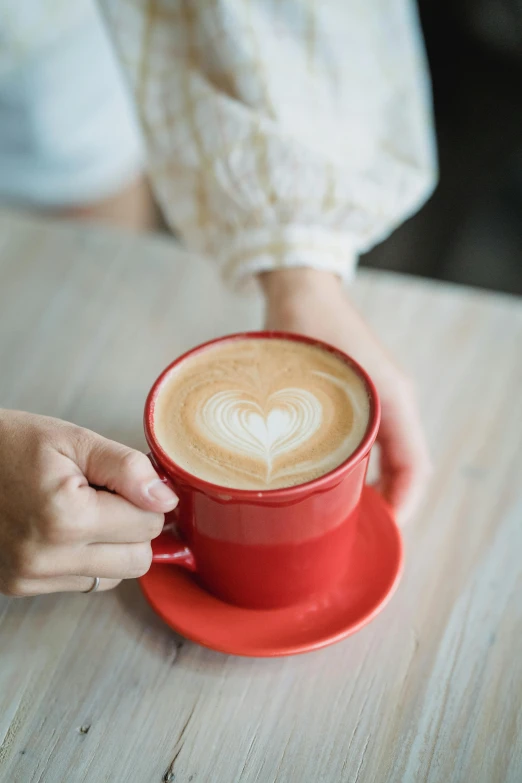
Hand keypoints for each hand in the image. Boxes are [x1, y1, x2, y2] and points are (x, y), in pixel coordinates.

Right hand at [0, 410, 177, 595]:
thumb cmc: (8, 444)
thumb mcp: (72, 439)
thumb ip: (127, 468)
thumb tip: (165, 499)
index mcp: (65, 517)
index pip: (149, 524)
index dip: (146, 497)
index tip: (124, 479)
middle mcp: (47, 558)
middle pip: (138, 560)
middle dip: (135, 527)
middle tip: (107, 495)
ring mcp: (31, 578)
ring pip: (114, 577)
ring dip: (113, 546)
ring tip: (81, 510)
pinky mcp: (20, 587)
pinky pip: (84, 583)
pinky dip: (86, 558)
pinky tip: (64, 528)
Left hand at [260, 269, 431, 522]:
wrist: (301, 287)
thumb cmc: (301, 325)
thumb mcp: (299, 381)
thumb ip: (295, 424)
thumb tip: (282, 481)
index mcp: (392, 399)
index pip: (414, 467)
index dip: (401, 506)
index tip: (379, 530)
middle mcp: (394, 400)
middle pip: (406, 466)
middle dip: (387, 503)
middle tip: (354, 529)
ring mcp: (381, 396)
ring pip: (391, 454)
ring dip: (375, 485)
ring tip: (343, 512)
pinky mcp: (364, 394)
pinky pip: (374, 439)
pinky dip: (362, 466)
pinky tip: (332, 479)